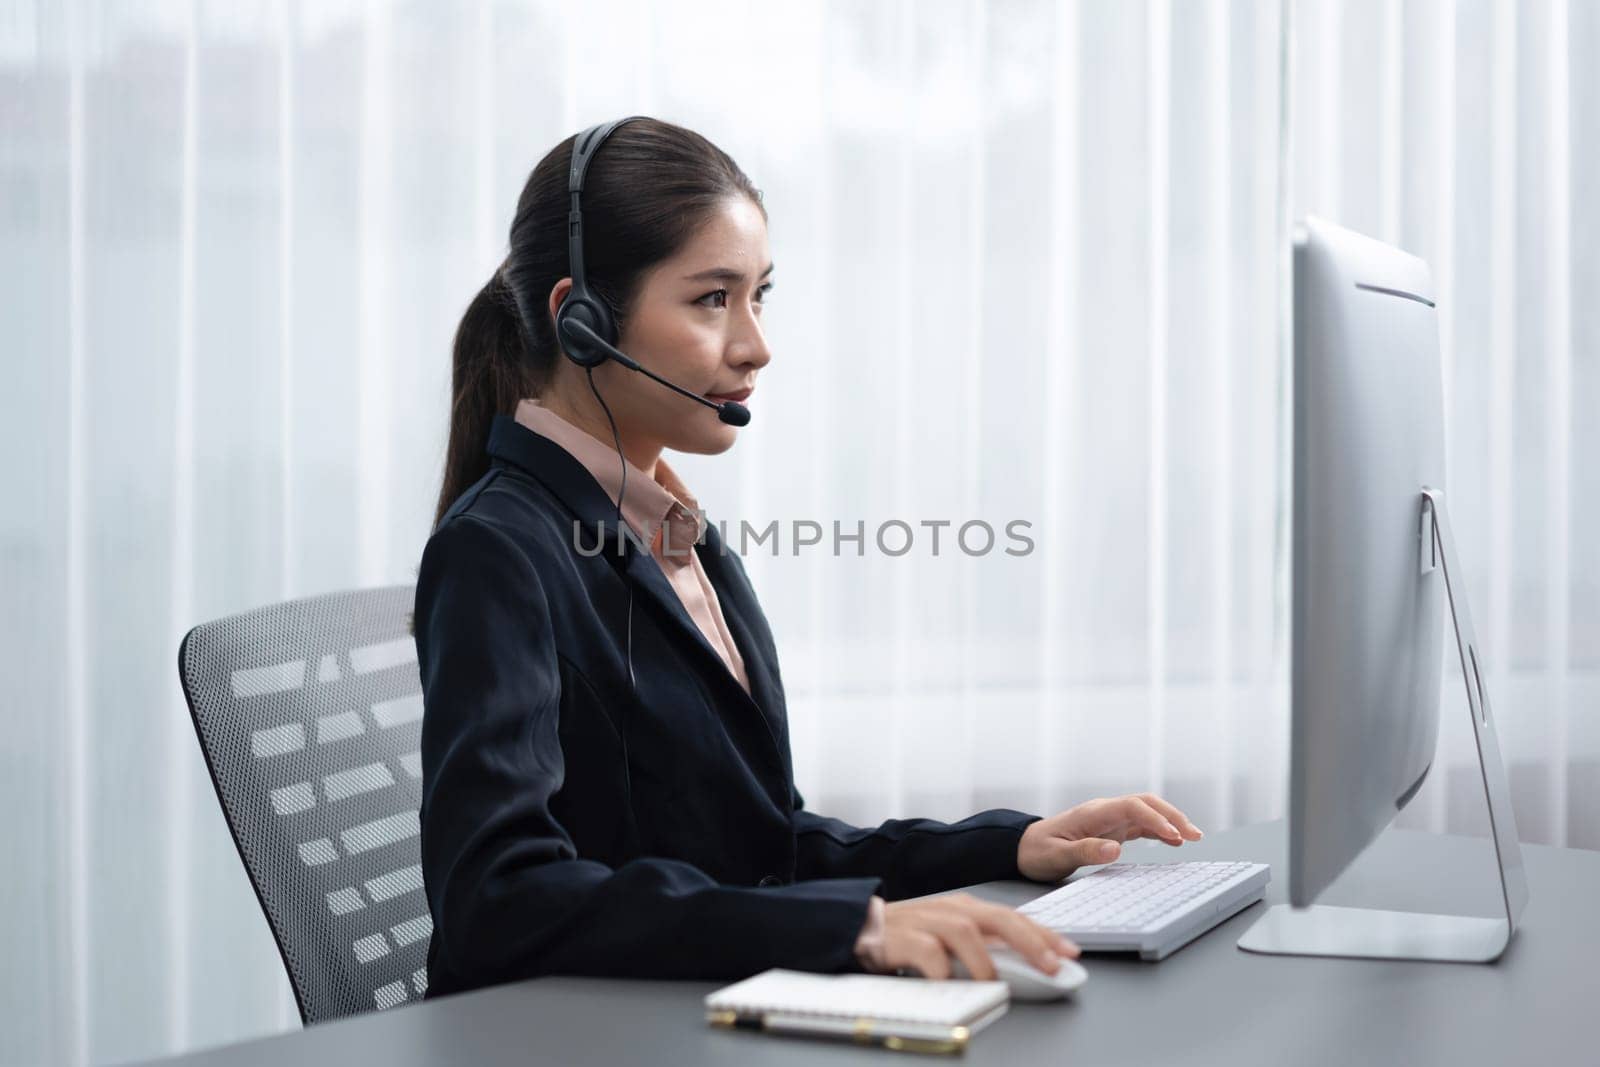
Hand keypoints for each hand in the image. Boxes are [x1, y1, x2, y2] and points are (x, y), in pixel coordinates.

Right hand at [877, 893, 1078, 980]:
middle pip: (999, 918)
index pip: (1015, 917)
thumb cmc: (911, 936)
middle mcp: (952, 910)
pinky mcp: (904, 937)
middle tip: (1051, 966)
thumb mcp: (951, 937)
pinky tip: (949, 983)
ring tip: (994, 984)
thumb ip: (983, 947)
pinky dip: (943, 969)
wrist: (860, 927)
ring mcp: (928, 920)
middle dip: (1030, 941)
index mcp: (967, 908)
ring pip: (966, 932)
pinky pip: (929, 952)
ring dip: (984, 961)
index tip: (1070, 953)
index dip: (1045, 934)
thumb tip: (1024, 967)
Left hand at [1017, 793, 1203, 881]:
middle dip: (1172, 816)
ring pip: (1147, 812)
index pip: (1132, 807)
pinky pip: (1140, 825)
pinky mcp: (1111, 829)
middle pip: (1145, 804)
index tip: (1173, 835)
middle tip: (1195, 835)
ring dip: (1170, 821)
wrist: (1023, 847)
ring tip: (1193, 837)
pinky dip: (1159, 830)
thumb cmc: (1037, 851)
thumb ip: (1085, 851)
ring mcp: (1109, 819)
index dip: (1155, 819)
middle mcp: (1104, 811)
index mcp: (1093, 813)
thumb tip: (1115, 849)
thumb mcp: (1056, 855)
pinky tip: (1174, 841)